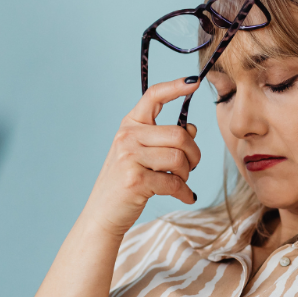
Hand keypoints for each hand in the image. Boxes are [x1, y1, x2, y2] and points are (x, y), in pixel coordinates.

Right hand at [81, 77, 202, 238]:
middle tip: (191, 166)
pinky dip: (185, 192)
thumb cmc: (126, 182)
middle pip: (179, 135)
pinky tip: (186, 196)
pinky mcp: (136, 180)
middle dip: (194, 154)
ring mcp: (129, 158)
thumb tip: (192, 128)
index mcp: (129, 125)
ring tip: (182, 181)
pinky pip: (175, 182)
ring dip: (188, 173)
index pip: (153, 96)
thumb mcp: (142, 154)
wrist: (102, 213)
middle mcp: (127, 137)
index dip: (175, 87)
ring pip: (179, 158)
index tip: (194, 82)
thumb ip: (165, 139)